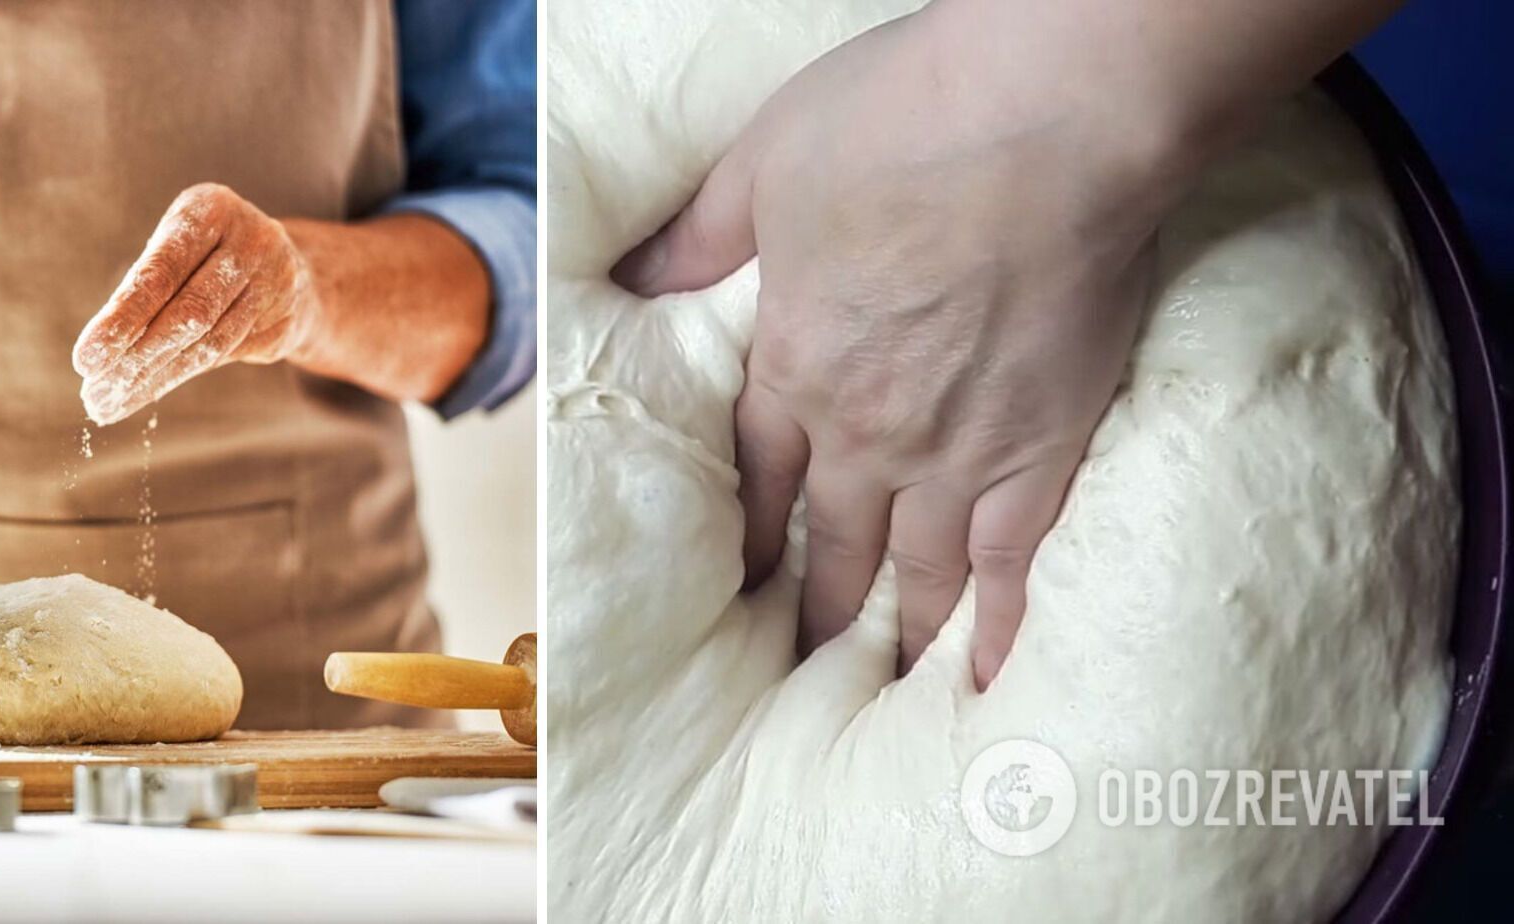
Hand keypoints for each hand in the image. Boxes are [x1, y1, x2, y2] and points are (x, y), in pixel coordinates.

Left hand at [73, 184, 316, 424]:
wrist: (286, 266)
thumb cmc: (205, 255)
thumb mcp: (175, 249)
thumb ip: (144, 286)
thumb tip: (98, 354)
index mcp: (213, 209)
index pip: (161, 272)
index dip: (122, 319)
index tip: (85, 360)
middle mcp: (251, 241)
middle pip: (189, 313)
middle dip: (136, 357)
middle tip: (95, 394)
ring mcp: (276, 282)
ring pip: (208, 343)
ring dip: (154, 378)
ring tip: (111, 403)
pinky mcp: (285, 321)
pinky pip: (225, 355)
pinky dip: (179, 376)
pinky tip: (145, 391)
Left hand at [612, 9, 1187, 687]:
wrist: (1043, 123)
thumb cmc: (899, 124)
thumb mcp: (763, 164)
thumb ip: (702, 235)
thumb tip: (633, 278)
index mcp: (794, 365)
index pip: (758, 475)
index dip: (748, 535)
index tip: (738, 587)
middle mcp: (865, 432)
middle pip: (829, 538)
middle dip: (810, 604)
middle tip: (799, 663)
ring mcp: (957, 452)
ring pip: (916, 567)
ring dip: (893, 629)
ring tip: (878, 681)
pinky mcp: (1044, 450)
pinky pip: (1014, 562)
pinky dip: (996, 625)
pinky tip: (986, 673)